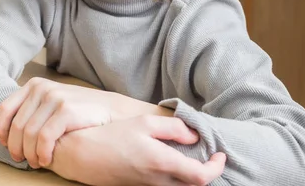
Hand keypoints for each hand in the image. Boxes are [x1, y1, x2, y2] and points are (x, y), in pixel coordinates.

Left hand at [0, 77, 165, 167]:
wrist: (111, 110)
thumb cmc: (78, 111)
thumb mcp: (51, 103)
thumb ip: (32, 110)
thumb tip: (7, 132)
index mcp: (33, 86)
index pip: (5, 109)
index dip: (2, 131)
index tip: (5, 145)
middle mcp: (41, 89)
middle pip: (16, 126)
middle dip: (16, 148)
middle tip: (22, 160)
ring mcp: (54, 98)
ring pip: (28, 134)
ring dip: (29, 153)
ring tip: (36, 162)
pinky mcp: (66, 110)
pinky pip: (44, 138)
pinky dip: (42, 153)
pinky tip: (46, 160)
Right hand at [48, 116, 225, 185]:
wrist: (84, 155)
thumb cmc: (112, 137)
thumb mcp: (143, 124)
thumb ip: (173, 128)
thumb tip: (194, 135)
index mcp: (162, 163)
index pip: (202, 176)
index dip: (216, 167)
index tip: (220, 154)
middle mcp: (159, 180)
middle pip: (195, 185)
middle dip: (206, 171)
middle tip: (208, 153)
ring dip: (192, 174)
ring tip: (191, 154)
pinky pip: (168, 185)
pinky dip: (177, 175)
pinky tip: (170, 159)